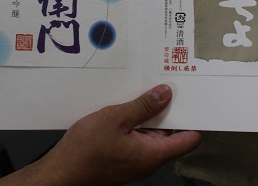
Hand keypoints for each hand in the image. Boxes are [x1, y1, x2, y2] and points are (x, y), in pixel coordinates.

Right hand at [0, 84, 201, 185]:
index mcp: (153, 154)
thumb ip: (143, 106)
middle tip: (167, 85)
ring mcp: (134, 159)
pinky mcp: (121, 156)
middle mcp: (147, 160)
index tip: (196, 100)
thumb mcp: (115, 119)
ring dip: (148, 114)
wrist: (61, 172)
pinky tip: (125, 105)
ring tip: (144, 91)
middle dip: (169, 110)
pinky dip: (134, 121)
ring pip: (150, 133)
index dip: (195, 119)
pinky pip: (135, 136)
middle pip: (169, 133)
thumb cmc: (85, 151)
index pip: (188, 140)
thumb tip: (165, 95)